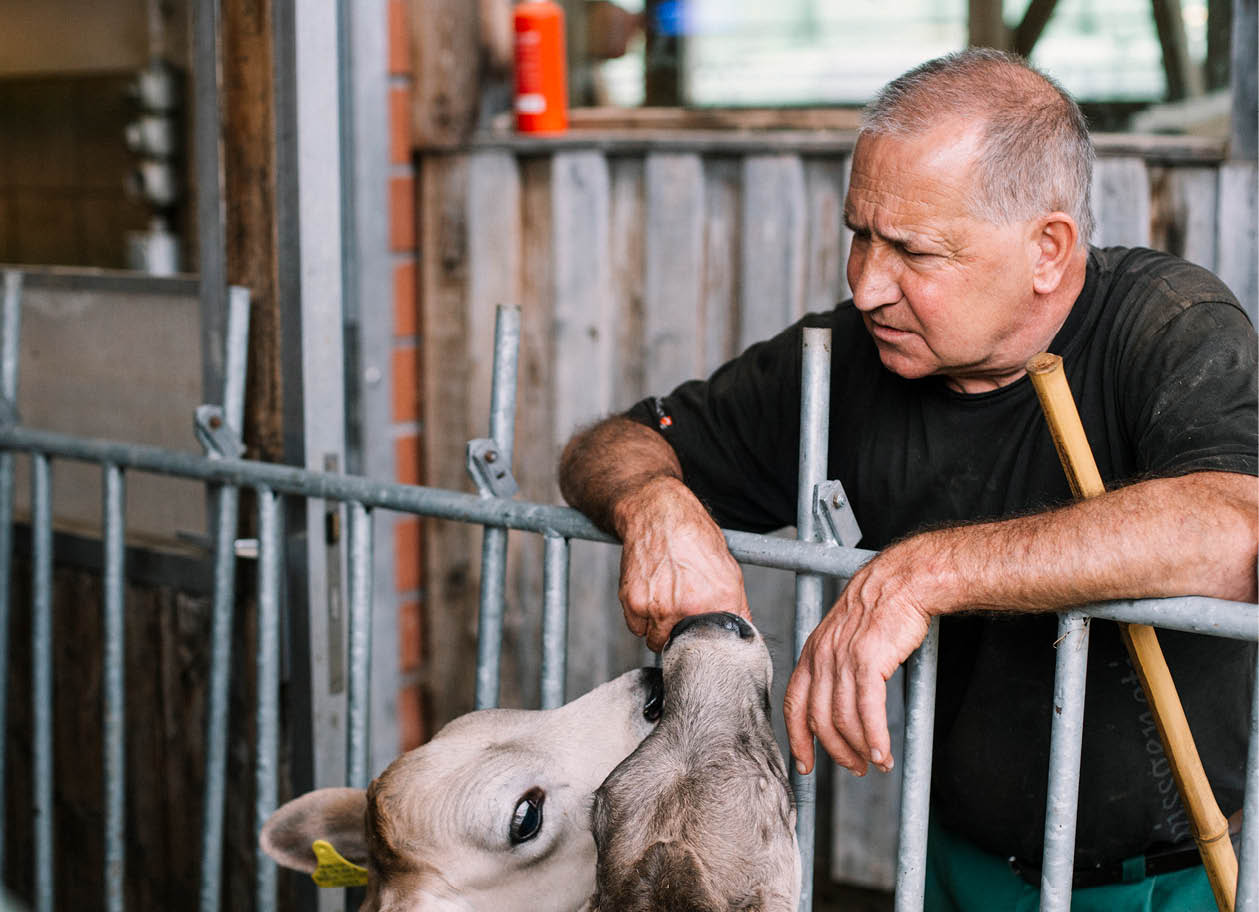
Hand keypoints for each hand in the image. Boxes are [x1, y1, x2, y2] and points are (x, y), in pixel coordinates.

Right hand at [614, 476, 750, 650]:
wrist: (660, 515)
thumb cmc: (694, 538)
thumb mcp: (730, 571)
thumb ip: (739, 609)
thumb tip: (746, 638)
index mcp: (716, 603)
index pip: (716, 649)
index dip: (709, 648)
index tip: (705, 643)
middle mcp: (686, 608)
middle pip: (682, 649)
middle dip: (682, 638)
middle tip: (682, 615)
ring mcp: (657, 608)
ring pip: (655, 641)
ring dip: (658, 629)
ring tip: (665, 602)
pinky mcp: (634, 603)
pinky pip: (636, 628)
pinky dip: (640, 618)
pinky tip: (650, 595)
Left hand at [784, 535, 938, 776]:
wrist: (901, 582)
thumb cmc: (878, 607)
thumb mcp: (842, 635)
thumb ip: (834, 665)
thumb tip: (838, 699)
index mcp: (812, 653)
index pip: (794, 704)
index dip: (797, 738)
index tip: (804, 762)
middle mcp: (822, 658)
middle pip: (818, 719)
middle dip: (835, 751)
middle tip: (853, 767)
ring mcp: (843, 660)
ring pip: (844, 719)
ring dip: (860, 748)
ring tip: (875, 763)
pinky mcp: (869, 662)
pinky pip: (868, 711)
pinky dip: (875, 738)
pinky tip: (883, 753)